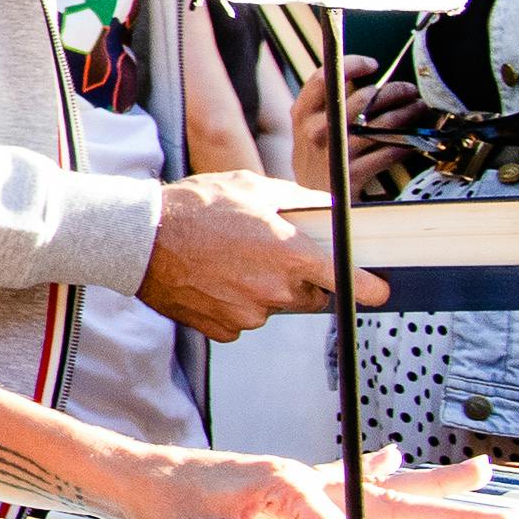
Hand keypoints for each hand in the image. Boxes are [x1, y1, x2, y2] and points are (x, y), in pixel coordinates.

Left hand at [99, 441, 503, 518]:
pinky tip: (396, 457)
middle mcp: (302, 477)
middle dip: (445, 506)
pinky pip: (342, 483)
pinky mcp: (286, 490)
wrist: (132, 475)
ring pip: (375, 486)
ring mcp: (297, 481)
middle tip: (503, 513)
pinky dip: (373, 473)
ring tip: (479, 470)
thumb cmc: (162, 500)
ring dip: (426, 484)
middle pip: (387, 496)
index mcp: (288, 483)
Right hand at [137, 169, 386, 337]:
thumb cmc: (195, 208)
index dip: (370, 288)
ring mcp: (250, 314)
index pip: (352, 283)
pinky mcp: (223, 330)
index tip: (379, 290)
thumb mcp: (253, 188)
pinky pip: (242, 321)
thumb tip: (331, 211)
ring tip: (227, 263)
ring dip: (260, 291)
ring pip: (273, 308)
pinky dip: (232, 305)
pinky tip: (212, 280)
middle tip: (266, 255)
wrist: (139, 238)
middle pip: (311, 296)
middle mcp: (277, 291)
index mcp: (293, 256)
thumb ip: (300, 202)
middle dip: (298, 279)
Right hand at [289, 54, 423, 195]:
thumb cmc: (318, 157)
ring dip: (408, 112)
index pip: (323, 78)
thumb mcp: (308, 128)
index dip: (351, 65)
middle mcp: (316, 130)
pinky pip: (390, 151)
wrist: (311, 201)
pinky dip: (407, 144)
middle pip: (363, 97)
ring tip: (419, 109)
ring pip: (383, 123)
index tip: (372, 65)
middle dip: (394, 90)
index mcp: (303, 115)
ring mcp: (335, 152)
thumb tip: (358, 73)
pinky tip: (413, 141)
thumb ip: (325, 103)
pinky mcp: (353, 172)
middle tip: (408, 90)